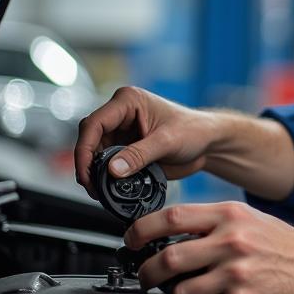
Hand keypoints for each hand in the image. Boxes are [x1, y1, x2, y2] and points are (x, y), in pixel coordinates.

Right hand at [75, 87, 216, 197]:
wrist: (208, 143)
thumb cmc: (194, 130)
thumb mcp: (168, 142)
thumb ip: (140, 155)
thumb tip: (113, 170)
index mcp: (128, 101)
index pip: (94, 123)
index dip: (85, 148)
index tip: (86, 171)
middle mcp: (120, 114)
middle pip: (89, 138)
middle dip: (87, 163)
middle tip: (92, 187)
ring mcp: (121, 132)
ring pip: (94, 153)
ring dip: (95, 173)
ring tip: (100, 191)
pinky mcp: (125, 148)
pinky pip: (107, 163)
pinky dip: (105, 176)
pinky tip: (108, 188)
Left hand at [127, 201, 293, 293]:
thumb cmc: (286, 245)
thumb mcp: (250, 219)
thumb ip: (213, 223)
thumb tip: (170, 233)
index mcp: (231, 216)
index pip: (172, 217)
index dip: (141, 230)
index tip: (131, 241)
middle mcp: (232, 242)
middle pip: (168, 258)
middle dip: (149, 273)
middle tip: (148, 278)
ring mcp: (237, 274)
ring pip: (182, 292)